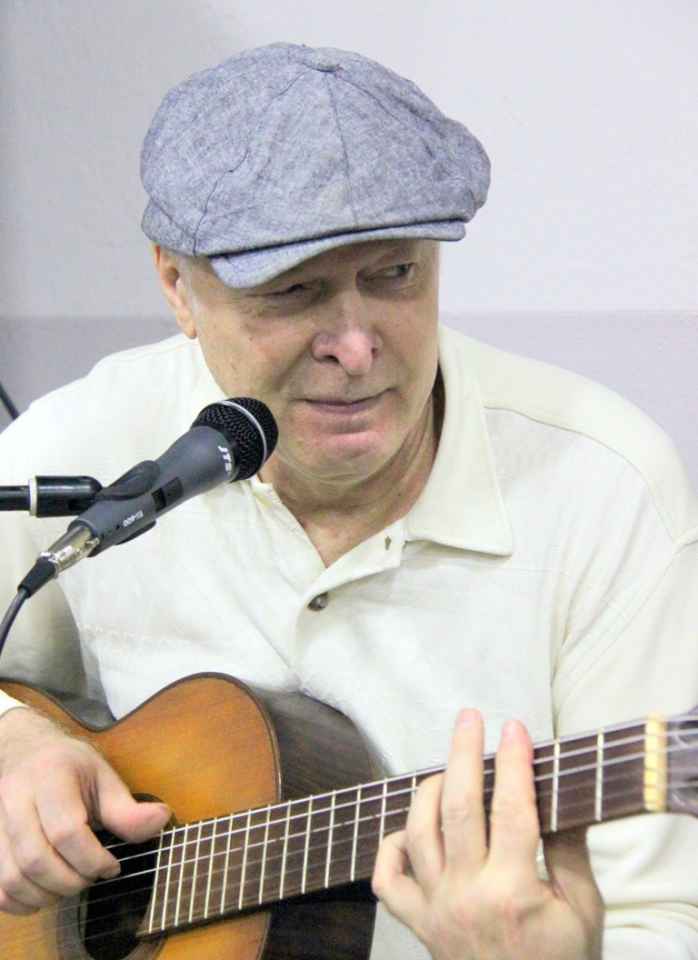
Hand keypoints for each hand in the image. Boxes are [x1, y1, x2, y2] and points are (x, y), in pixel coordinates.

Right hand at [0, 707, 169, 914]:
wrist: (25, 751)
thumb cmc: (69, 765)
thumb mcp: (103, 776)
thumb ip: (127, 807)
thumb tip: (162, 820)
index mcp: (51, 776)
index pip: (65, 830)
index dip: (92, 859)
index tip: (113, 866)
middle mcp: (16, 799)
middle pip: (36, 859)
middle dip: (71, 880)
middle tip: (92, 877)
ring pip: (13, 877)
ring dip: (47, 895)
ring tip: (72, 884)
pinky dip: (20, 902)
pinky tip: (45, 894)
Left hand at [372, 710, 603, 959]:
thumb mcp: (584, 912)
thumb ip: (571, 853)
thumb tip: (563, 796)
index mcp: (514, 893)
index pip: (513, 811)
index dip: (514, 764)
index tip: (515, 728)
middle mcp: (467, 897)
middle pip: (458, 809)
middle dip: (462, 754)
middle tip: (469, 718)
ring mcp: (436, 911)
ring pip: (417, 834)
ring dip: (429, 790)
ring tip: (448, 766)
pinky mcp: (419, 925)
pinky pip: (387, 882)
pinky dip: (389, 848)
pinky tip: (409, 829)